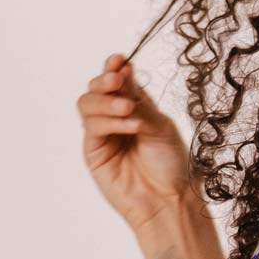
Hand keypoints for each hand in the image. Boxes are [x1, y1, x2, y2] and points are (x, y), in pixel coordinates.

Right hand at [77, 52, 191, 232]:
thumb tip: (123, 74)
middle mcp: (115, 117)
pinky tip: (131, 125)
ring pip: (87, 104)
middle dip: (104, 80)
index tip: (120, 60)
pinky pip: (93, 127)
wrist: (169, 198)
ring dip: (106, 101)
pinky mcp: (94, 151)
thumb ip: (139, 102)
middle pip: (96, 88)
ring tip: (127, 108)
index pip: (118, 80)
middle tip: (118, 80)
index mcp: (136, 106)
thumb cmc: (171, 164)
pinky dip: (110, 122)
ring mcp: (103, 134)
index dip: (115, 67)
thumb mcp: (160, 126)